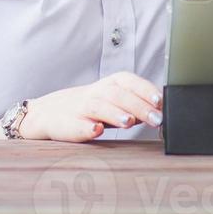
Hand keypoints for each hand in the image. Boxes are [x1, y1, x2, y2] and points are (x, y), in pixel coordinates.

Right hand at [16, 72, 163, 141]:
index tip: (161, 102)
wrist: (49, 113)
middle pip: (119, 95)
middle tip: (156, 119)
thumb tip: (163, 110)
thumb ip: (137, 105)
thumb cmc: (93, 108)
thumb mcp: (116, 102)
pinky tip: (96, 131)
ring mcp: (81, 107)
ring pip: (100, 106)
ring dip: (115, 113)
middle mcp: (98, 92)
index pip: (131, 82)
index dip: (146, 90)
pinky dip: (86, 127)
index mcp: (112, 84)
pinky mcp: (67, 123)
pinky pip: (76, 124)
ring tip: (129, 122)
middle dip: (139, 106)